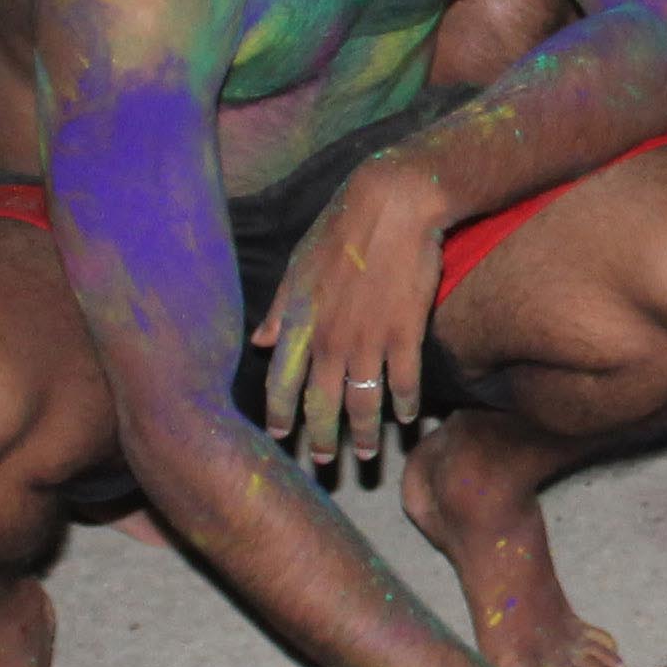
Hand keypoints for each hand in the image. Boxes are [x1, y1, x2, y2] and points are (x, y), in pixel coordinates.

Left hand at [257, 152, 448, 456]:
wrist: (391, 205)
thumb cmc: (341, 229)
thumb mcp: (298, 266)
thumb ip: (280, 309)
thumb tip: (260, 341)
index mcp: (299, 322)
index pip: (280, 383)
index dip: (278, 414)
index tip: (279, 436)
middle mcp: (329, 340)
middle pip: (319, 404)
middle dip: (320, 439)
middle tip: (321, 462)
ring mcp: (368, 340)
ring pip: (362, 404)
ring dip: (364, 434)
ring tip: (367, 454)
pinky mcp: (405, 334)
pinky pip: (403, 383)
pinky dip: (405, 405)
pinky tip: (406, 418)